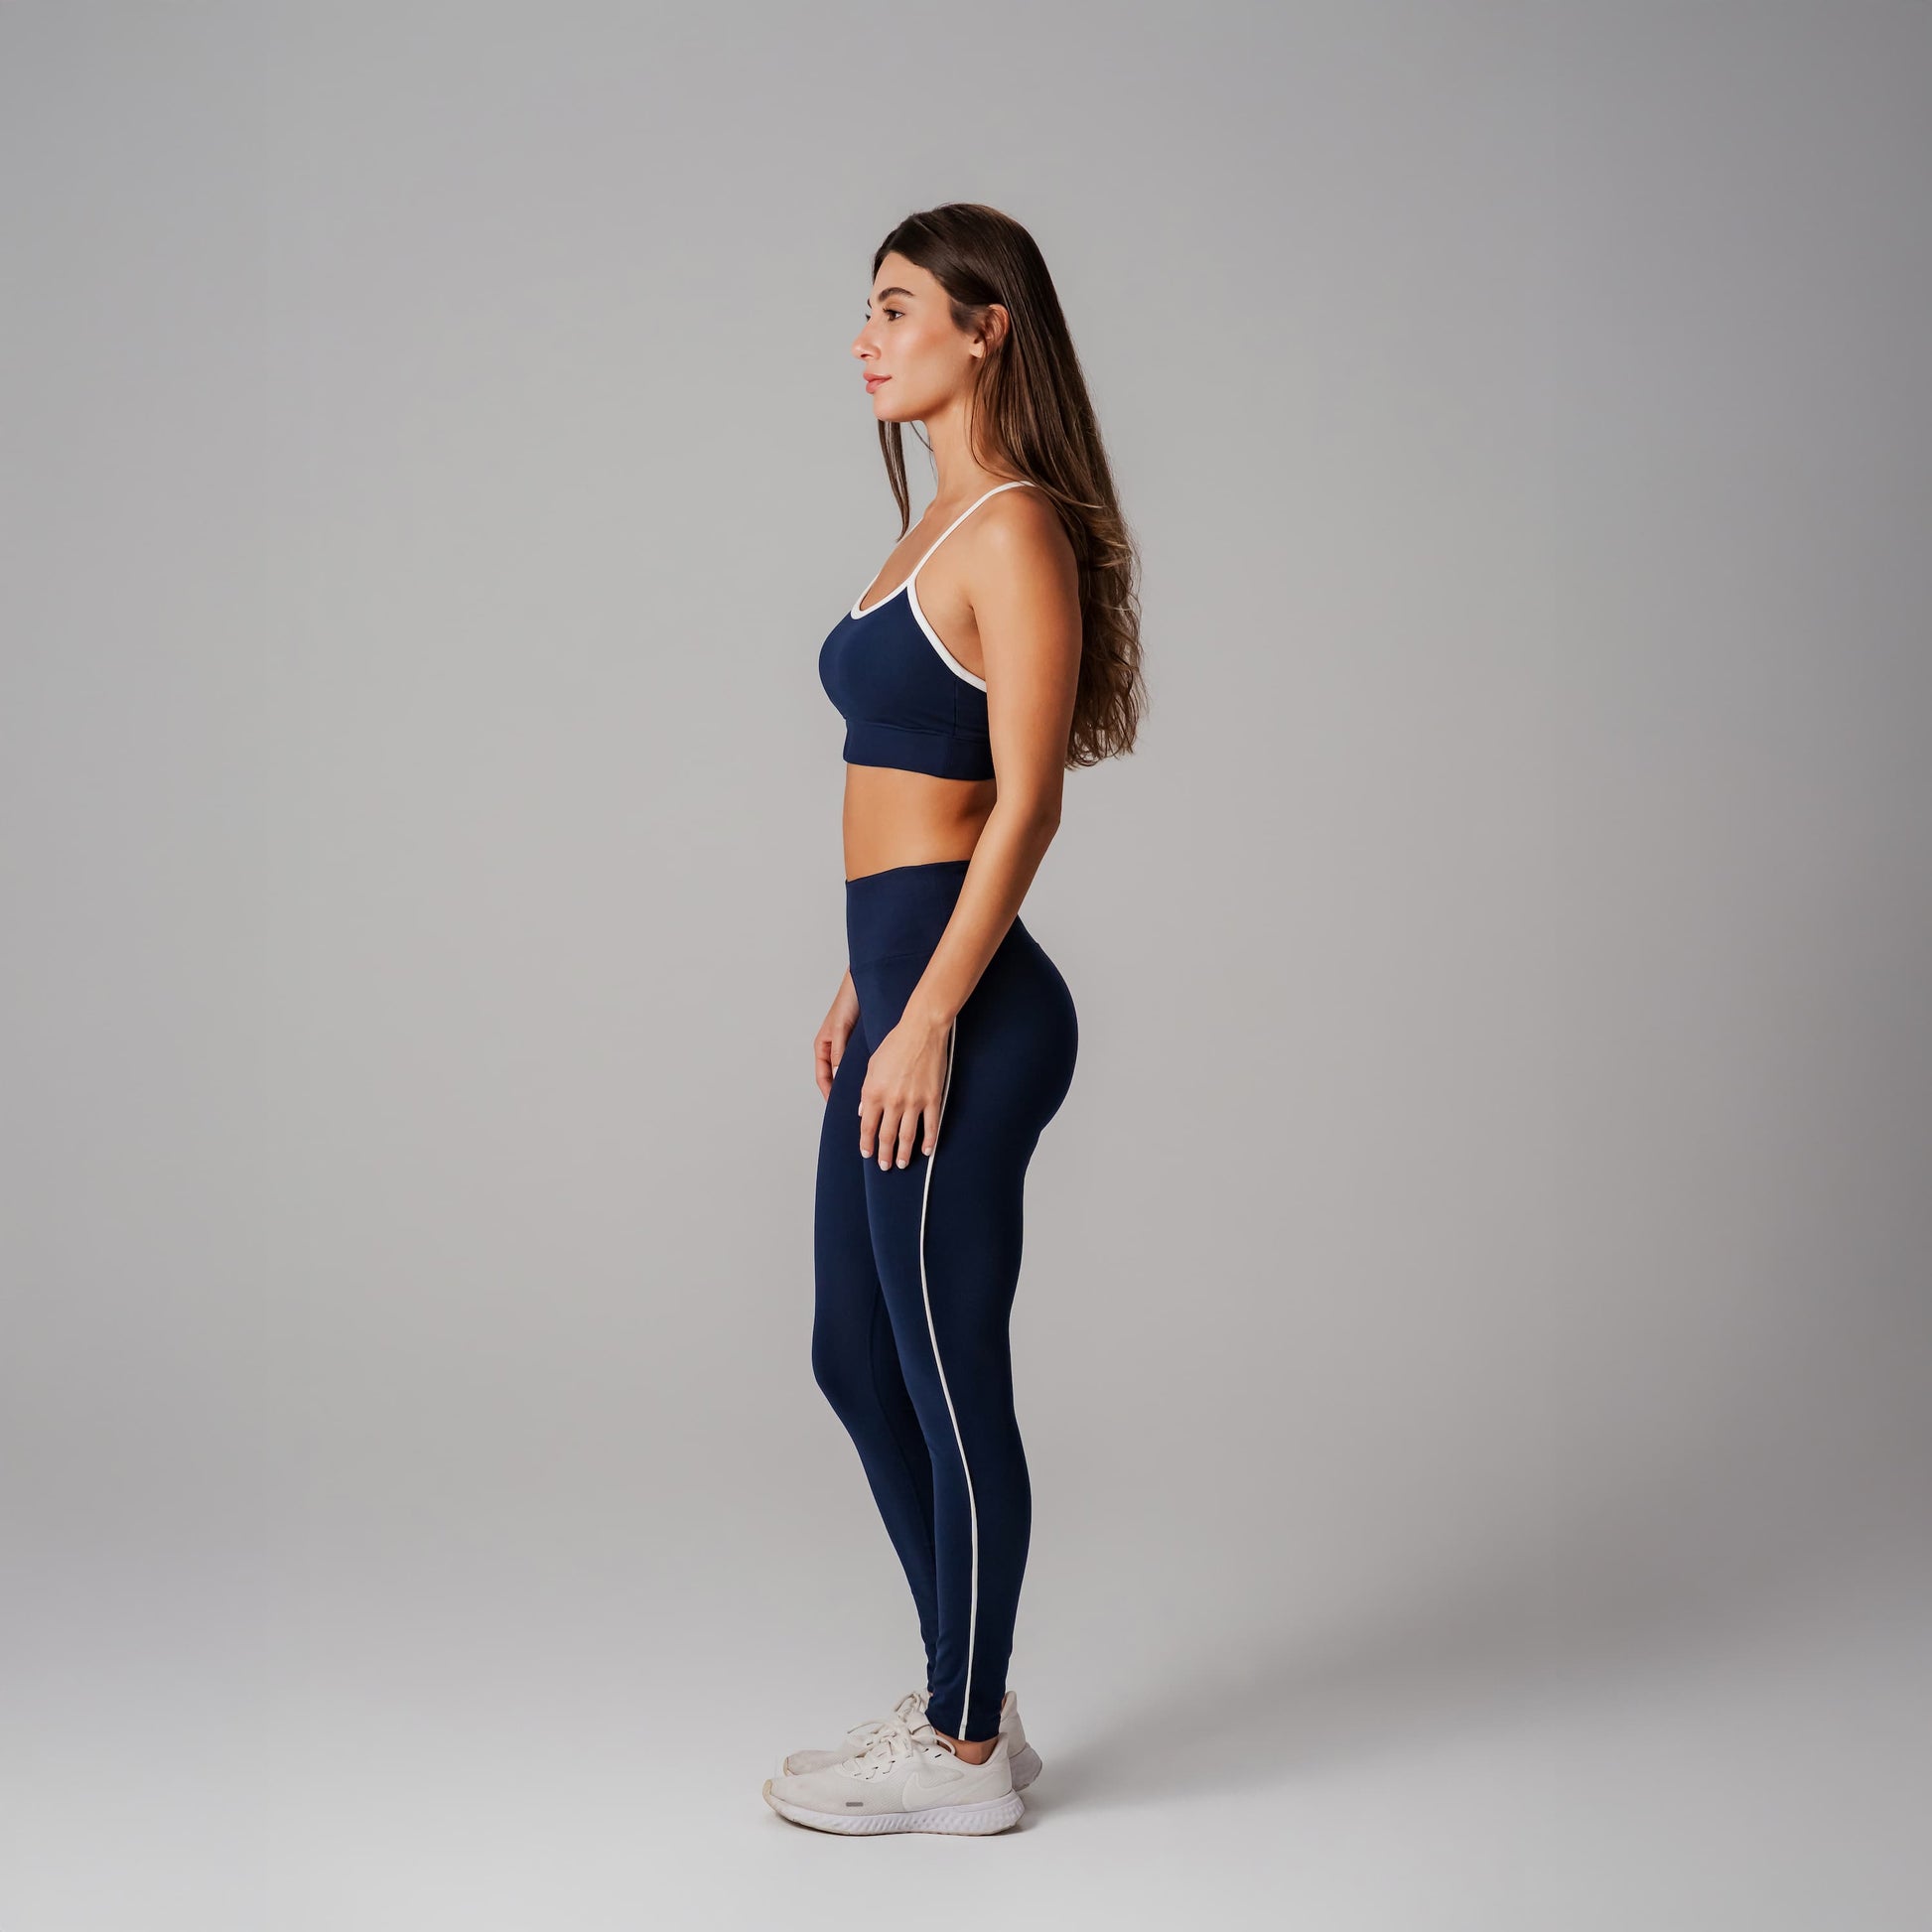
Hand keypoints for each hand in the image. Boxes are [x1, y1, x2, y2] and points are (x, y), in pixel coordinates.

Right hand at [814, 972, 859, 1100]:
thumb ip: (839, 1051)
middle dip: (844, 1092)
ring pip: (851, 1071)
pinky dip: (869, 1072)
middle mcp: (836, 1048)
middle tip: (855, 1107)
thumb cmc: (849, 998)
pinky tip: (879, 1080)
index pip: (823, 1077)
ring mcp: (850, 1046)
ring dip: (858, 1083)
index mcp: (824, 1046)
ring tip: (869, 1098)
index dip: (829, 1093)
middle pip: (837, 1077)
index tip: (837, 1106)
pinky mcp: (864, 1042)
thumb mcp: (841, 1027)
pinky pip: (864, 1062)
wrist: (870, 980)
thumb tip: (838, 1075)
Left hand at [858, 1007, 951, 1169]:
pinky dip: (929, 1141)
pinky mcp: (932, 1099)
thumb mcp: (872, 1066)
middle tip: (884, 1166)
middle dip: (884, 1155)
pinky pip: (931, 1126)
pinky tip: (926, 1151)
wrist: (921, 1031)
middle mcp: (892, 1101)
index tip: (867, 1153)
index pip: (867, 1126)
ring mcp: (913, 1102)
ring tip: (901, 1164)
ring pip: (907, 1136)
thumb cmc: (895, 1044)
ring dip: (903, 1153)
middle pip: (886, 1136)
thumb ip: (867, 1091)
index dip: (866, 1143)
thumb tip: (864, 1112)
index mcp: (873, 1092)